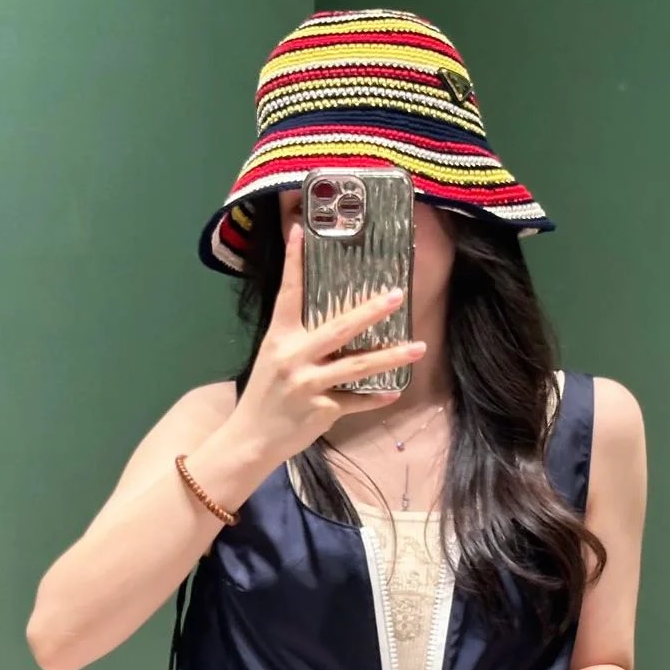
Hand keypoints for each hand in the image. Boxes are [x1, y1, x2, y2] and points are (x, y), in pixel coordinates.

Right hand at [225, 222, 425, 465]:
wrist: (251, 438)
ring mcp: (309, 385)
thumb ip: (299, 338)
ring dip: (390, 356)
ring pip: (356, 366)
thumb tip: (333, 318)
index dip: (294, 262)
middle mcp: (294, 357)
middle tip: (397, 295)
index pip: (288, 294)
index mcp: (279, 338)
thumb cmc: (265, 394)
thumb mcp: (273, 357)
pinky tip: (394, 391)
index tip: (301, 231)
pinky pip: (356, 401)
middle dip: (370, 312)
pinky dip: (376, 397)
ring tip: (418, 347)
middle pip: (339, 329)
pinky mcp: (322, 410)